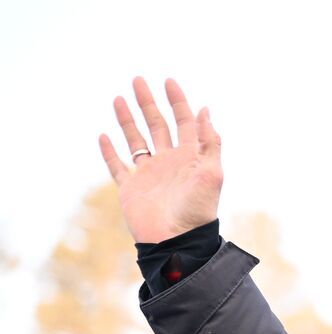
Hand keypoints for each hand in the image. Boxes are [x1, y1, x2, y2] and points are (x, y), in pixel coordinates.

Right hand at [98, 77, 222, 243]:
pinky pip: (117, 166)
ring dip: (128, 119)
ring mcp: (149, 174)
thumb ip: (209, 142)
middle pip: (157, 125)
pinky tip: (104, 136)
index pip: (184, 122)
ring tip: (119, 97)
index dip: (178, 101)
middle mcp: (169, 162)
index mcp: (190, 157)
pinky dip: (109, 151)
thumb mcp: (212, 173)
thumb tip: (205, 110)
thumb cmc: (198, 209)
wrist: (176, 240)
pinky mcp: (131, 188)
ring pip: (136, 140)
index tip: (168, 81)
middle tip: (138, 80)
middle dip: (148, 102)